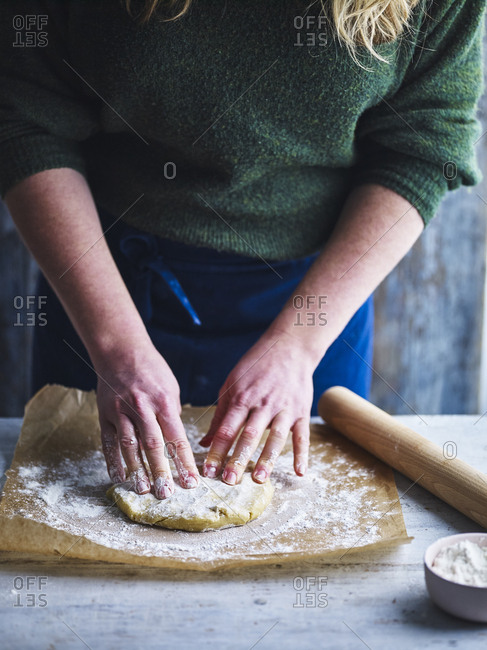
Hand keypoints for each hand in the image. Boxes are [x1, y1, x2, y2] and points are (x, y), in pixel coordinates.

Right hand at [95, 339, 198, 498]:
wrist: (120, 350)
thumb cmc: (151, 369)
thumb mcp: (170, 387)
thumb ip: (171, 414)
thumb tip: (174, 440)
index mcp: (163, 401)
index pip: (176, 438)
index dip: (184, 462)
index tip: (191, 482)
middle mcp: (142, 408)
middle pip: (153, 445)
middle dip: (161, 472)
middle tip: (166, 494)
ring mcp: (121, 411)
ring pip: (129, 446)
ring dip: (137, 470)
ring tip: (143, 490)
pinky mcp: (105, 414)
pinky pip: (109, 441)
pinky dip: (113, 461)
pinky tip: (119, 477)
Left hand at [199, 330, 314, 484]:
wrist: (290, 346)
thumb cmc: (256, 367)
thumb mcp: (232, 384)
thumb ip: (220, 415)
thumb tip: (205, 443)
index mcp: (242, 398)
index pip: (226, 429)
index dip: (217, 450)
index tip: (208, 471)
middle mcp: (263, 404)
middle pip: (249, 435)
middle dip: (238, 459)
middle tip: (229, 481)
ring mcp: (284, 408)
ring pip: (275, 437)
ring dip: (267, 459)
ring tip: (258, 479)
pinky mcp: (301, 411)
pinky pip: (302, 435)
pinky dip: (302, 454)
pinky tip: (300, 472)